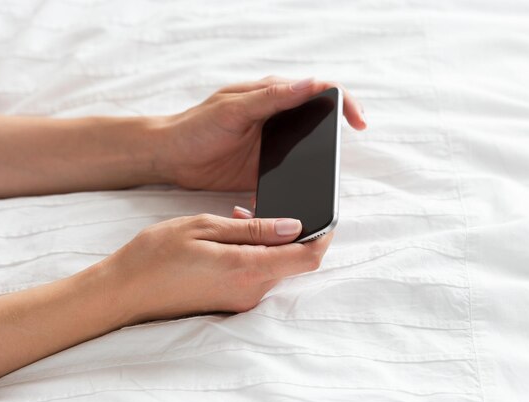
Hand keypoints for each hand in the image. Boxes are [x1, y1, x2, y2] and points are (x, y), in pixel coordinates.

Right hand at [103, 214, 332, 323]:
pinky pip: (255, 276)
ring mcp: (241, 302)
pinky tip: (226, 240)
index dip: (324, 235)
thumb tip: (294, 227)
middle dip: (285, 233)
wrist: (122, 292)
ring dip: (264, 242)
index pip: (308, 257)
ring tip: (233, 220)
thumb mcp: (205, 227)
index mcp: (247, 269)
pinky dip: (251, 256)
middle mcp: (251, 292)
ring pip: (273, 267)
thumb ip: (254, 229)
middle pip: (292, 261)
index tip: (325, 216)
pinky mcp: (230, 304)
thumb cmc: (156, 255)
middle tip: (255, 209)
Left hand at [155, 76, 366, 190]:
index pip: (318, 90)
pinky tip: (298, 190)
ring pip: (309, 149)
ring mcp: (273, 143)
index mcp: (272, 95)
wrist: (171, 158)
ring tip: (325, 176)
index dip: (344, 102)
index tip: (357, 122)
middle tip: (341, 154)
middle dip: (336, 135)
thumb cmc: (196, 126)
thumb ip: (271, 97)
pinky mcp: (266, 167)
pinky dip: (299, 179)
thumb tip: (311, 84)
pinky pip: (292, 172)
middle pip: (319, 121)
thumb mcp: (233, 109)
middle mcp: (277, 117)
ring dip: (319, 161)